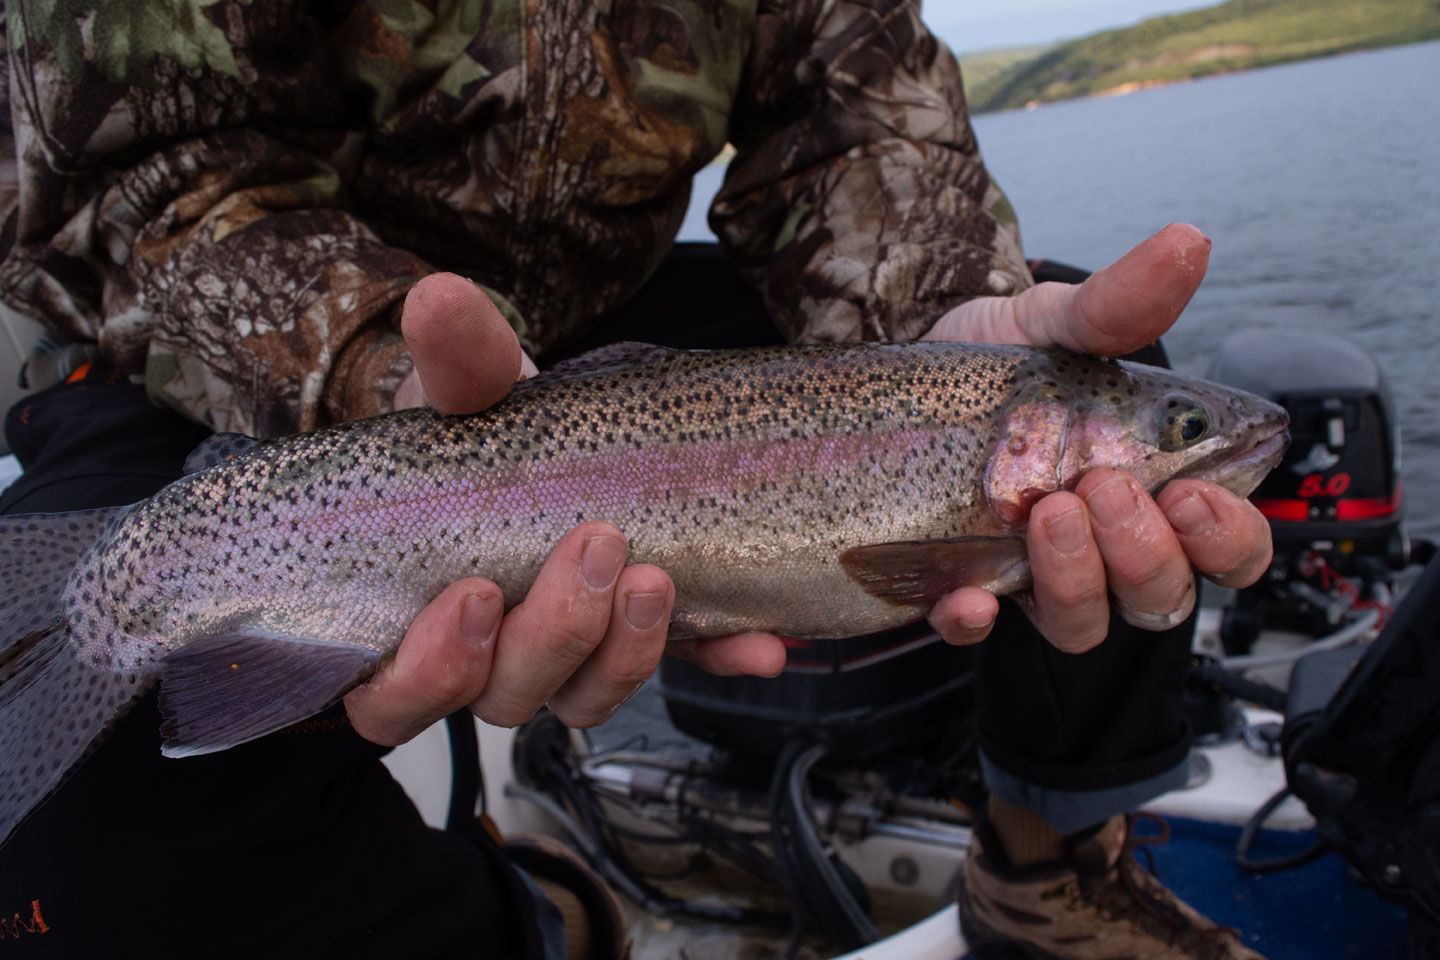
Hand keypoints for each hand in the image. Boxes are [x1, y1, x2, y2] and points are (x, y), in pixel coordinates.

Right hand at [345, 274, 784, 744]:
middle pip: (507, 693)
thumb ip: (454, 359)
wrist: (544, 430)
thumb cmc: (476, 430)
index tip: (477, 592)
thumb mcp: (465, 392)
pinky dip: (718, 657)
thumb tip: (437, 297)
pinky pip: (680, 668)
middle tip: (598, 546)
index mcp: (416, 623)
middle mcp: (488, 659)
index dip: (431, 670)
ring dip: (626, 652)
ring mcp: (570, 657)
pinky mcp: (642, 639)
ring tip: (657, 579)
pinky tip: (761, 645)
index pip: (397, 696)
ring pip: (584, 697)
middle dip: (554, 632)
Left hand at [919, 224, 1272, 652]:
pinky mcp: (959, 584)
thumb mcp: (1057, 324)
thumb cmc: (1002, 360)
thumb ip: (1119, 303)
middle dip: (1145, 555)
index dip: (1226, 537)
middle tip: (1102, 488)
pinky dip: (973, 621)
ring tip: (1048, 513)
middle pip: (1161, 598)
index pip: (1226, 547)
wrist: (900, 373)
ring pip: (1080, 624)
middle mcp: (1103, 547)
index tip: (1192, 491)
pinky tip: (967, 597)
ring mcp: (1032, 573)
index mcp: (1154, 490)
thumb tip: (1187, 243)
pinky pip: (974, 630)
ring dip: (1076, 582)